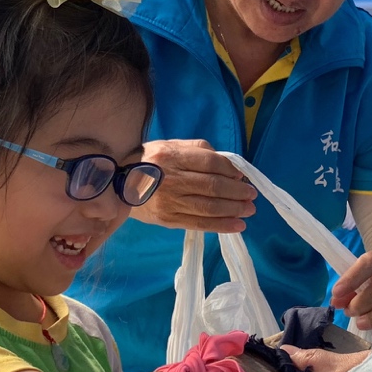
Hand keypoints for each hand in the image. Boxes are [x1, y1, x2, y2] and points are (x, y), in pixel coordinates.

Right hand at [131, 140, 256, 232]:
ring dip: (234, 209)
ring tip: (249, 210)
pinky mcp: (168, 220)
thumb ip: (200, 151)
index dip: (230, 170)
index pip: (209, 163)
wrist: (119, 183)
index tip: (243, 176)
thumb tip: (229, 166)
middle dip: (237, 192)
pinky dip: (221, 226)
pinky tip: (237, 226)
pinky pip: (199, 224)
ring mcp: (170, 202)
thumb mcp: (171, 145)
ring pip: (208, 207)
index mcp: (172, 157)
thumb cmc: (150, 161)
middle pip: (212, 186)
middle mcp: (171, 179)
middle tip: (252, 195)